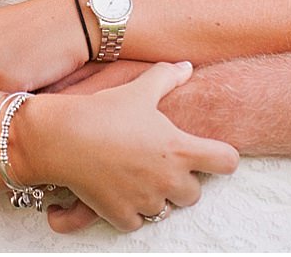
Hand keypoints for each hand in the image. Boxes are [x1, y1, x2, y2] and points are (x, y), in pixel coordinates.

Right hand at [23, 62, 238, 232]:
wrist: (63, 138)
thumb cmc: (105, 111)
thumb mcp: (140, 89)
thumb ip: (167, 77)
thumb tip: (186, 67)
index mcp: (180, 149)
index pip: (227, 162)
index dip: (223, 157)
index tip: (212, 154)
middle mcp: (168, 180)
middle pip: (194, 194)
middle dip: (183, 182)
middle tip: (164, 165)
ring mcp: (145, 200)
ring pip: (165, 210)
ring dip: (157, 197)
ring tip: (139, 177)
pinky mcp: (121, 215)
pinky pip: (137, 222)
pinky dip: (130, 211)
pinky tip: (120, 192)